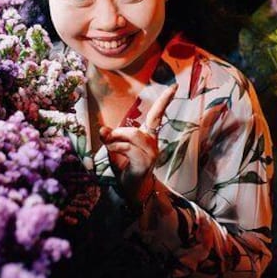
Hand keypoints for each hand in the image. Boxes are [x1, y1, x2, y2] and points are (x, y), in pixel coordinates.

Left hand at [99, 85, 176, 205]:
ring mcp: (151, 154)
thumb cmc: (125, 168)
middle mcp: (153, 143)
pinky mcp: (145, 162)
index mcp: (148, 136)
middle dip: (118, 133)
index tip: (175, 86)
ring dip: (116, 140)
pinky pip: (128, 149)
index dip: (165, 100)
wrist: (132, 190)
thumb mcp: (115, 148)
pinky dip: (116, 148)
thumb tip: (102, 129)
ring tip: (109, 147)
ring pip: (133, 137)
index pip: (158, 115)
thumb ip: (110, 137)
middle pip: (136, 129)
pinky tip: (112, 153)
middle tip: (106, 138)